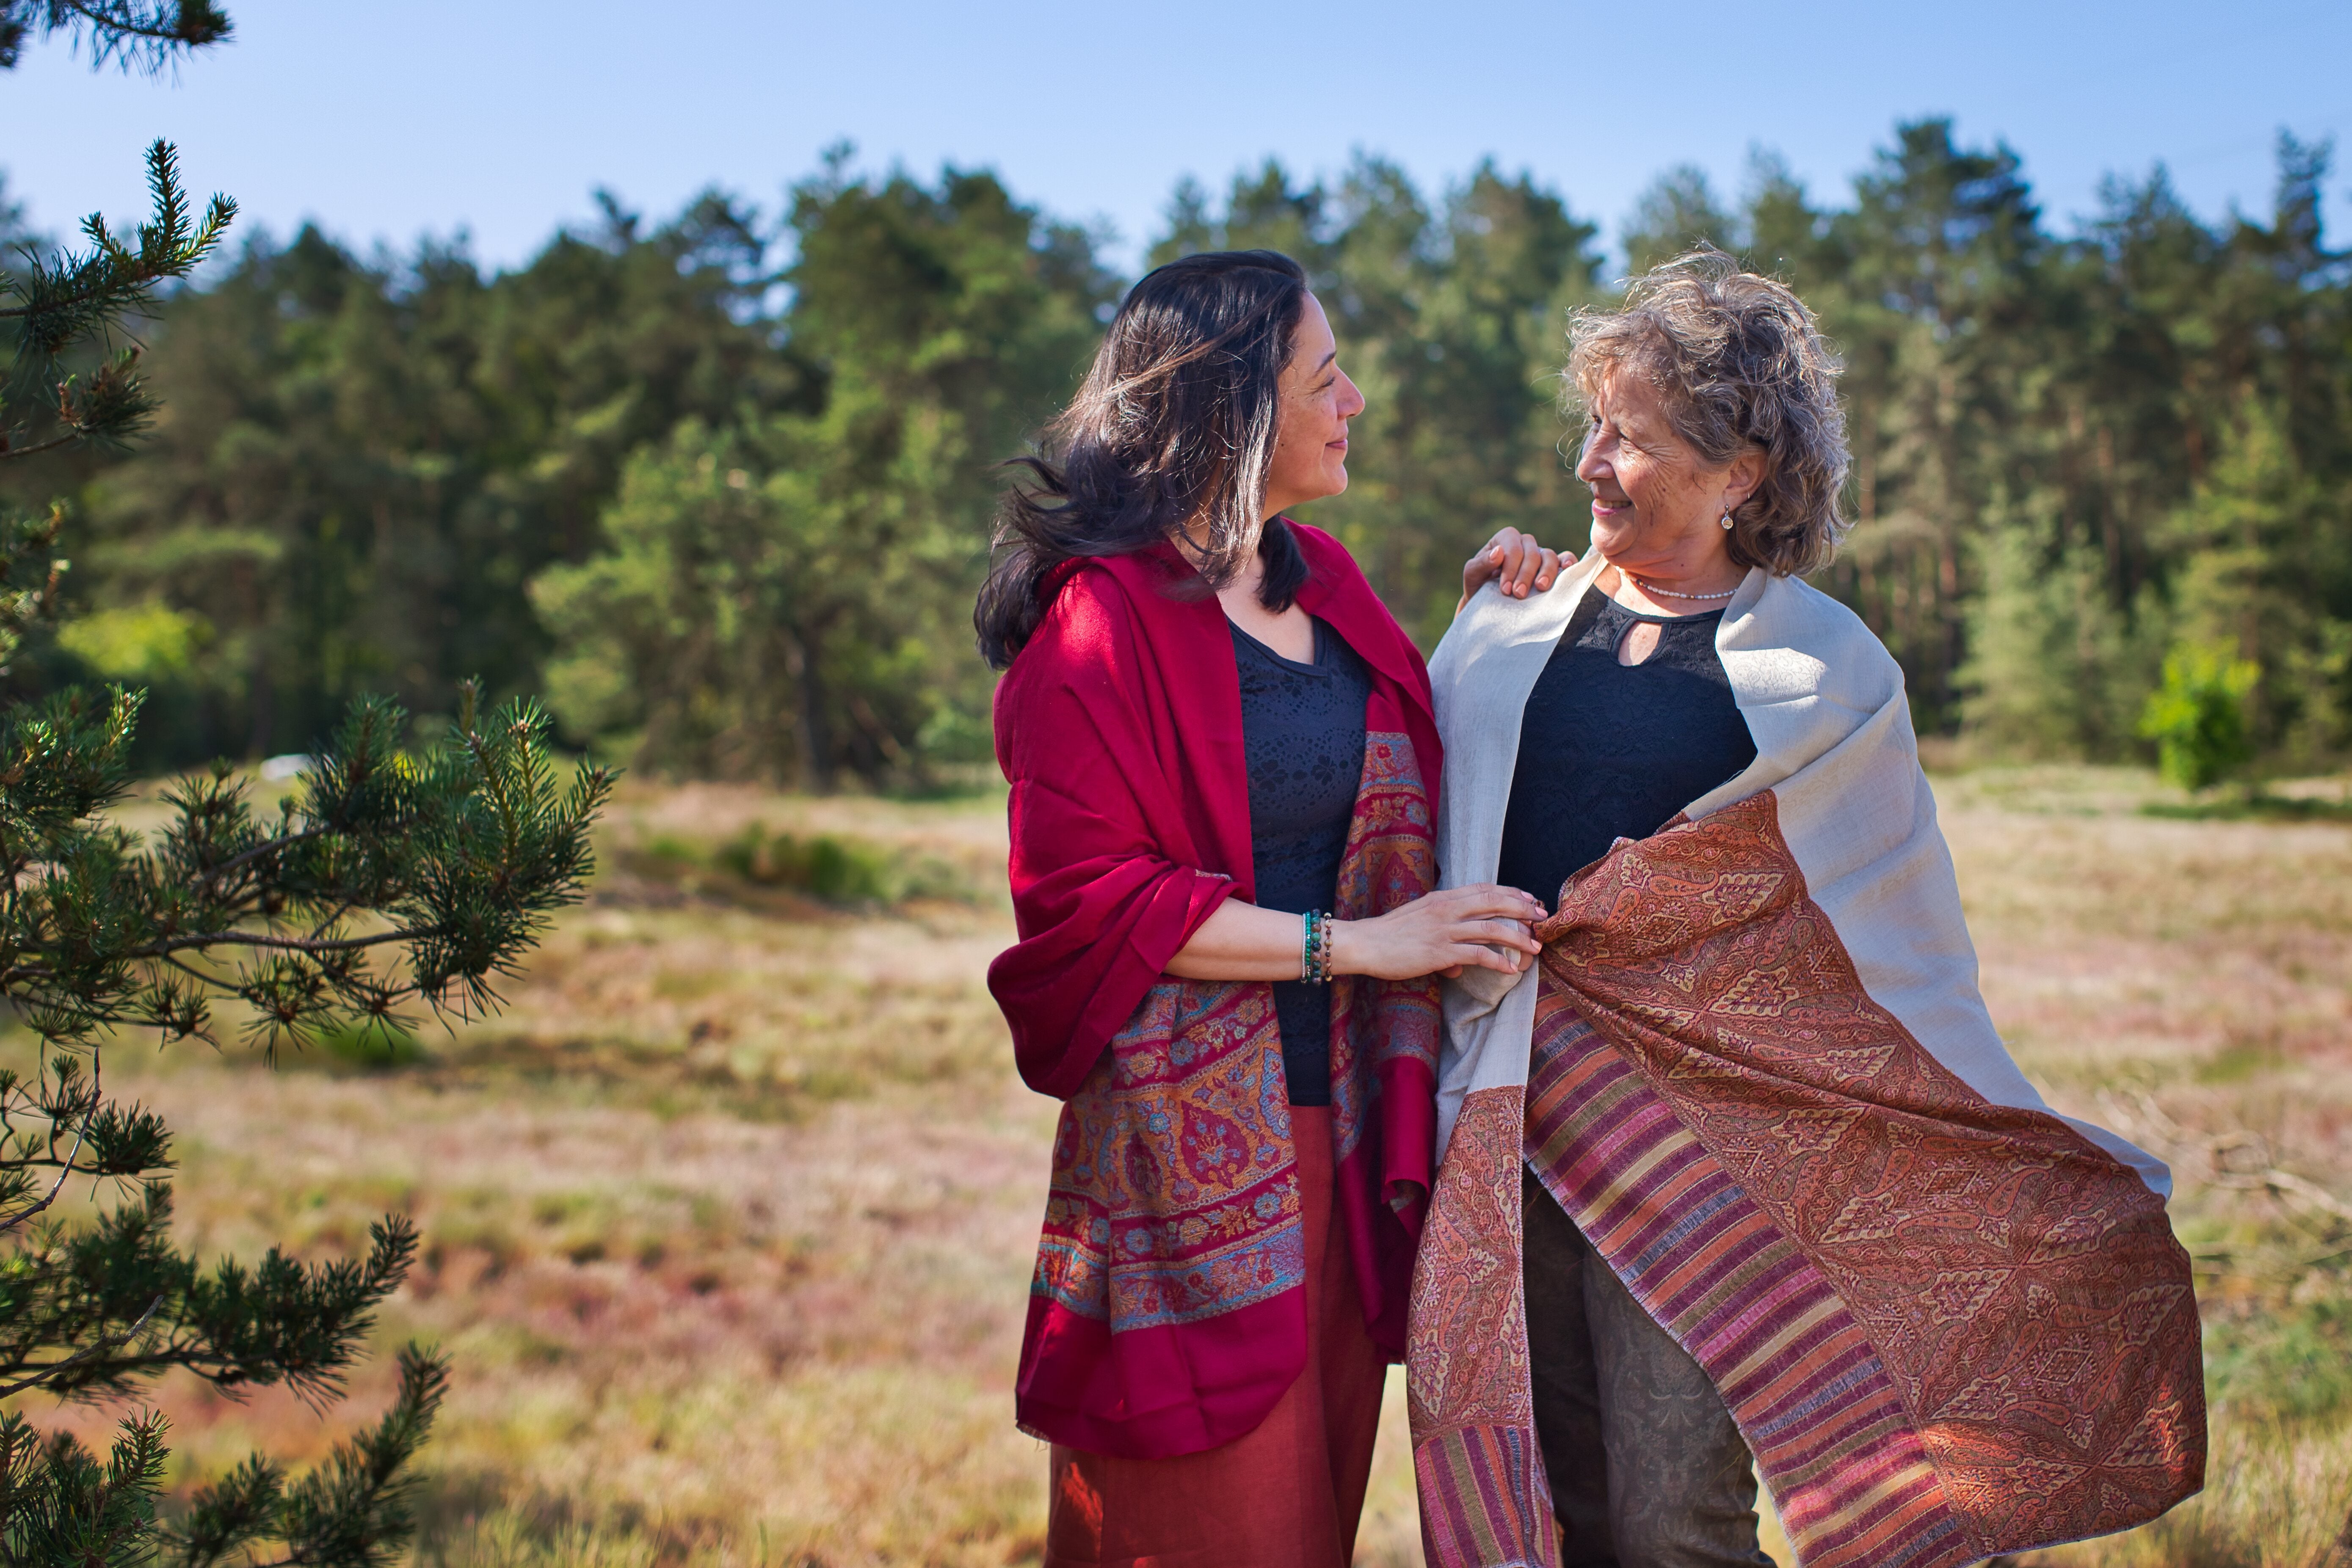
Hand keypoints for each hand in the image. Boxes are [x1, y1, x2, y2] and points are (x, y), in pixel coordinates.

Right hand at [1330, 883, 1545, 981]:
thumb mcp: (1418, 926)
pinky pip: (1477, 954)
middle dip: (1522, 909)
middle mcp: (1446, 909)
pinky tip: (1510, 969)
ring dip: (1517, 937)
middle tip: (1543, 917)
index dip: (1510, 892)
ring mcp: (1444, 929)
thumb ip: (1443, 938)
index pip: (1484, 888)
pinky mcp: (1439, 951)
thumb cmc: (1389, 936)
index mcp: (1442, 898)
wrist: (1364, 943)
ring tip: (1535, 947)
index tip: (1530, 898)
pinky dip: (1497, 961)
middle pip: (1494, 902)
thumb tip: (1460, 965)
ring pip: (1491, 928)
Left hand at [1459, 528, 1571, 611]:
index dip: (1511, 566)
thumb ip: (1481, 563)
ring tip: (1540, 588)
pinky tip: (1568, 568)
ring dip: (1546, 572)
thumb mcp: (1472, 575)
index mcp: (1504, 540)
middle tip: (1518, 594)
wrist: (1489, 604)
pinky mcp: (1553, 567)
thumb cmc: (1478, 586)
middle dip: (1525, 574)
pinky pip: (1565, 559)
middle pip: (1532, 553)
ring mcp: (1540, 555)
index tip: (1505, 589)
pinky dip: (1569, 561)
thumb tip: (1498, 552)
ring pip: (1549, 556)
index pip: (1512, 545)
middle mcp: (1524, 544)